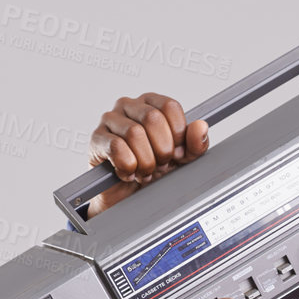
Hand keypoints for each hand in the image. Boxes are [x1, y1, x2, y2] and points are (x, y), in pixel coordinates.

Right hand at [85, 92, 210, 217]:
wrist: (131, 195)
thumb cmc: (154, 169)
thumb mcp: (183, 158)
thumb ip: (195, 143)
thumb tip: (201, 126)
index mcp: (152, 104)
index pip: (170, 106)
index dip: (177, 134)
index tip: (177, 152)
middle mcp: (130, 106)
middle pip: (152, 118)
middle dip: (162, 149)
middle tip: (160, 165)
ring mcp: (111, 120)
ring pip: (134, 133)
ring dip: (145, 161)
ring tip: (145, 172)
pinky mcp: (97, 138)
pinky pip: (116, 147)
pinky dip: (128, 166)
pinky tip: (129, 173)